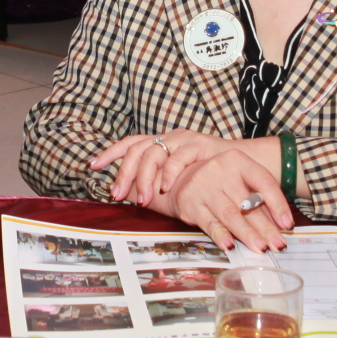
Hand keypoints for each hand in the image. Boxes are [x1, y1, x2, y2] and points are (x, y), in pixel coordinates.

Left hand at [90, 130, 238, 205]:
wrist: (244, 165)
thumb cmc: (208, 175)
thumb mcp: (177, 177)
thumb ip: (156, 181)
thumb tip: (128, 195)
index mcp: (160, 142)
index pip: (129, 143)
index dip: (110, 153)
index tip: (92, 165)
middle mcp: (168, 137)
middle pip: (137, 149)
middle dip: (124, 173)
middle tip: (116, 195)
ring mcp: (183, 139)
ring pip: (154, 153)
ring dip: (144, 178)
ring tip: (142, 200)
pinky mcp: (199, 144)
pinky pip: (178, 157)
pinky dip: (169, 173)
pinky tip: (164, 188)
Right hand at [161, 140, 291, 252]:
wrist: (179, 179)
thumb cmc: (218, 181)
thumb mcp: (239, 179)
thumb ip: (258, 197)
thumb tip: (281, 224)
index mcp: (237, 160)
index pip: (263, 181)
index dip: (277, 203)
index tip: (287, 224)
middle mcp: (219, 169)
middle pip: (247, 203)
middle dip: (265, 227)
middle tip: (278, 244)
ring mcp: (203, 186)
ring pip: (230, 214)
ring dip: (247, 234)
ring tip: (261, 248)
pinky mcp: (189, 203)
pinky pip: (209, 223)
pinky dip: (221, 236)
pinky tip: (231, 246)